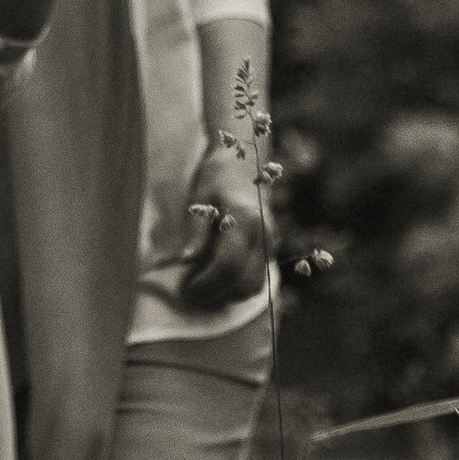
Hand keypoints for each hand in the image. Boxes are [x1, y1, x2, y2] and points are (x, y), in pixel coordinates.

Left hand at [176, 127, 269, 312]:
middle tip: (192, 291)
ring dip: (230, 293)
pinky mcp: (272, 249)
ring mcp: (272, 243)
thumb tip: (188, 261)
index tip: (186, 289)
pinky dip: (238, 285)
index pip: (228, 265)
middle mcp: (265, 234)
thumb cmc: (217, 179)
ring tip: (204, 285)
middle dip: (218, 294)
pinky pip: (258, 278)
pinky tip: (218, 278)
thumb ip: (198, 231)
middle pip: (247, 283)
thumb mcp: (202, 199)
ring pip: (256, 286)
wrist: (244, 165)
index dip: (206, 284)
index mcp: (247, 219)